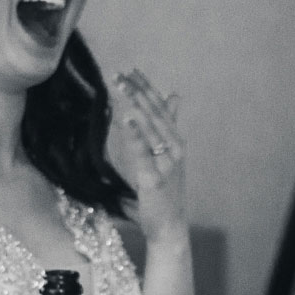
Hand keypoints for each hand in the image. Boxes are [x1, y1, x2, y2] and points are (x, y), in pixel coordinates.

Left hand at [111, 68, 186, 242]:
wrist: (169, 225)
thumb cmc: (166, 190)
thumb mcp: (167, 153)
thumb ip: (167, 125)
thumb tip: (174, 95)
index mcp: (175, 141)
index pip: (160, 107)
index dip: (146, 87)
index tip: (131, 69)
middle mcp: (175, 148)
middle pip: (155, 114)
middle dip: (137, 91)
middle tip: (119, 73)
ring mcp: (167, 163)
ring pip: (151, 128)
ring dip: (136, 105)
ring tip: (122, 87)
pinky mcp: (154, 178)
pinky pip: (144, 153)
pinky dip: (136, 135)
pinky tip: (127, 119)